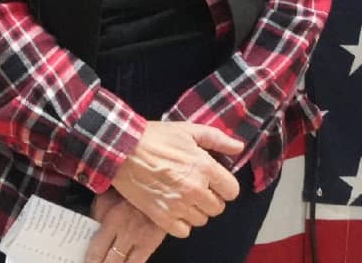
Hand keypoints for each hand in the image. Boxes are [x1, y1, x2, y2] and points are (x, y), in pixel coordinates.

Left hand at [84, 190, 166, 262]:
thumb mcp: (107, 198)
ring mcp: (140, 240)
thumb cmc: (128, 191)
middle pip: (110, 261)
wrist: (156, 188)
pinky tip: (124, 262)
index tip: (86, 262)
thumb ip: (96, 215)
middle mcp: (127, 233)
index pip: (97, 250)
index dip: (90, 261)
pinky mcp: (151, 244)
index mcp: (113, 220)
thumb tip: (87, 232)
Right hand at [108, 121, 243, 236]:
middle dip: (210, 198)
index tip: (215, 182)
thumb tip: (239, 147)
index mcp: (204, 167)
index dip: (225, 186)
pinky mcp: (162, 217)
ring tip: (183, 197)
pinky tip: (174, 208)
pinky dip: (181, 223)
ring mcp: (178, 205)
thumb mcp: (189, 130)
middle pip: (218, 208)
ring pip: (201, 220)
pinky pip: (184, 231)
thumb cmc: (156, 138)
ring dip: (196, 211)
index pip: (232, 191)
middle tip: (197, 188)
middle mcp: (195, 189)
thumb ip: (217, 139)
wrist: (122, 150)